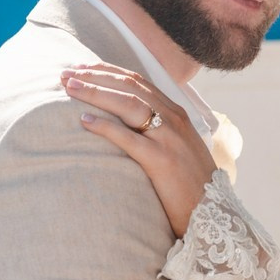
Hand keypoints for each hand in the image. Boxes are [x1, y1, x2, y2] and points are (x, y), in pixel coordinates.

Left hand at [64, 64, 215, 235]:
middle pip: (129, 86)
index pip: (138, 81)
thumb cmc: (191, 184)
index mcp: (176, 113)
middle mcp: (173, 119)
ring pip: (127, 104)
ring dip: (95, 92)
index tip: (82, 67)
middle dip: (95, 76)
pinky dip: (104, 126)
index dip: (108, 71)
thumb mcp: (178, 148)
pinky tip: (84, 121)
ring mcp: (169, 138)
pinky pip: (128, 138)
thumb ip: (158, 131)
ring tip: (70, 87)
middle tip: (65, 73)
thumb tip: (129, 124)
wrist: (213, 212)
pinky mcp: (162, 160)